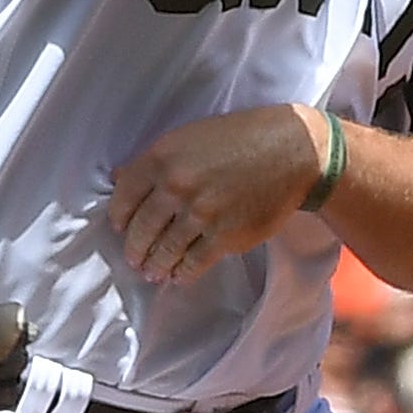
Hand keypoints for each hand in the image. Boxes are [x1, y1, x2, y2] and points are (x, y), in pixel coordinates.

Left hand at [109, 107, 323, 284]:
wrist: (293, 151)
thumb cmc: (241, 138)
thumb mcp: (191, 136)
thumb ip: (155, 160)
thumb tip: (119, 177)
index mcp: (162, 158)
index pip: (124, 196)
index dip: (119, 217)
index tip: (120, 227)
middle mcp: (177, 187)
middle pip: (141, 229)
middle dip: (134, 248)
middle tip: (134, 258)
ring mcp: (200, 214)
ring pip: (165, 251)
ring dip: (156, 266)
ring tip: (153, 272)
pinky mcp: (224, 237)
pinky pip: (194, 263)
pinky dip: (183, 273)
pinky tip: (179, 276)